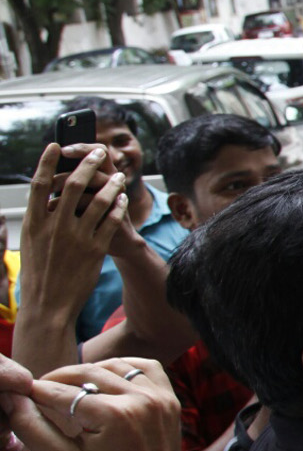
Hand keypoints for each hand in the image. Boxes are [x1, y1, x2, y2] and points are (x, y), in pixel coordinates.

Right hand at [6, 356, 184, 450]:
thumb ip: (32, 428)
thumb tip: (12, 398)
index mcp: (115, 415)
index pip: (62, 393)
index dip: (34, 392)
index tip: (17, 392)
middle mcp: (141, 400)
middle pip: (88, 374)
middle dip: (57, 379)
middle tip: (38, 390)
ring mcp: (161, 398)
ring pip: (115, 366)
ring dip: (89, 371)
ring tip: (67, 387)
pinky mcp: (171, 400)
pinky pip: (146, 368)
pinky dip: (123, 368)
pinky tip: (104, 380)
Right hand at [21, 144, 127, 316]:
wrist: (48, 305)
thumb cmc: (38, 273)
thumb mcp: (31, 243)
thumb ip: (39, 219)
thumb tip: (45, 198)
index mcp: (33, 223)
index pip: (38, 185)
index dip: (46, 162)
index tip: (55, 145)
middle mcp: (54, 227)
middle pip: (72, 185)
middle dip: (87, 164)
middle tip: (99, 152)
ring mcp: (76, 237)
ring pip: (97, 201)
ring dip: (110, 184)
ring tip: (119, 175)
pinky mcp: (95, 249)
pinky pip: (111, 221)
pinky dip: (118, 207)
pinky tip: (122, 199)